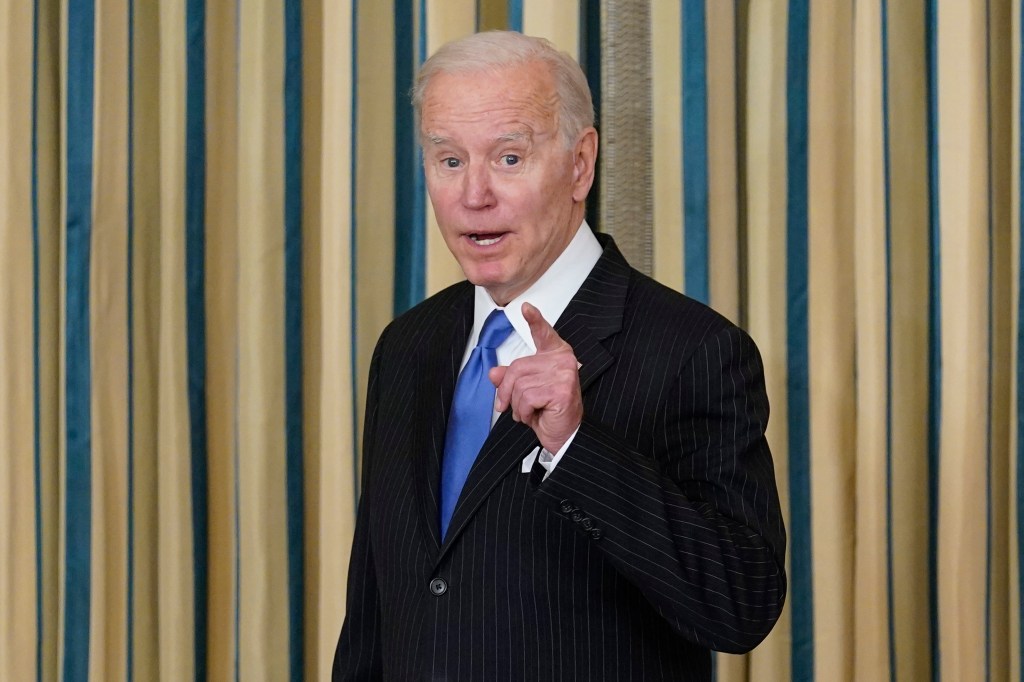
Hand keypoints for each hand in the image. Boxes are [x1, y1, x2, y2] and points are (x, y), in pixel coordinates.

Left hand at [489, 302, 582, 452]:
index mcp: (555, 355)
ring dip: (517, 405)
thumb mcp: (524, 392)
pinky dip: (524, 412)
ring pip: (519, 385)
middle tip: (509, 406)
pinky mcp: (561, 390)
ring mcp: (563, 374)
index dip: (535, 320)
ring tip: (530, 411)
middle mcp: (562, 361)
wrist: (564, 435)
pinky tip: (536, 415)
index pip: (544, 333)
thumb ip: (510, 379)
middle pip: (517, 367)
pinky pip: (526, 398)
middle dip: (506, 391)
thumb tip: (494, 373)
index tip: (526, 307)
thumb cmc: (548, 411)